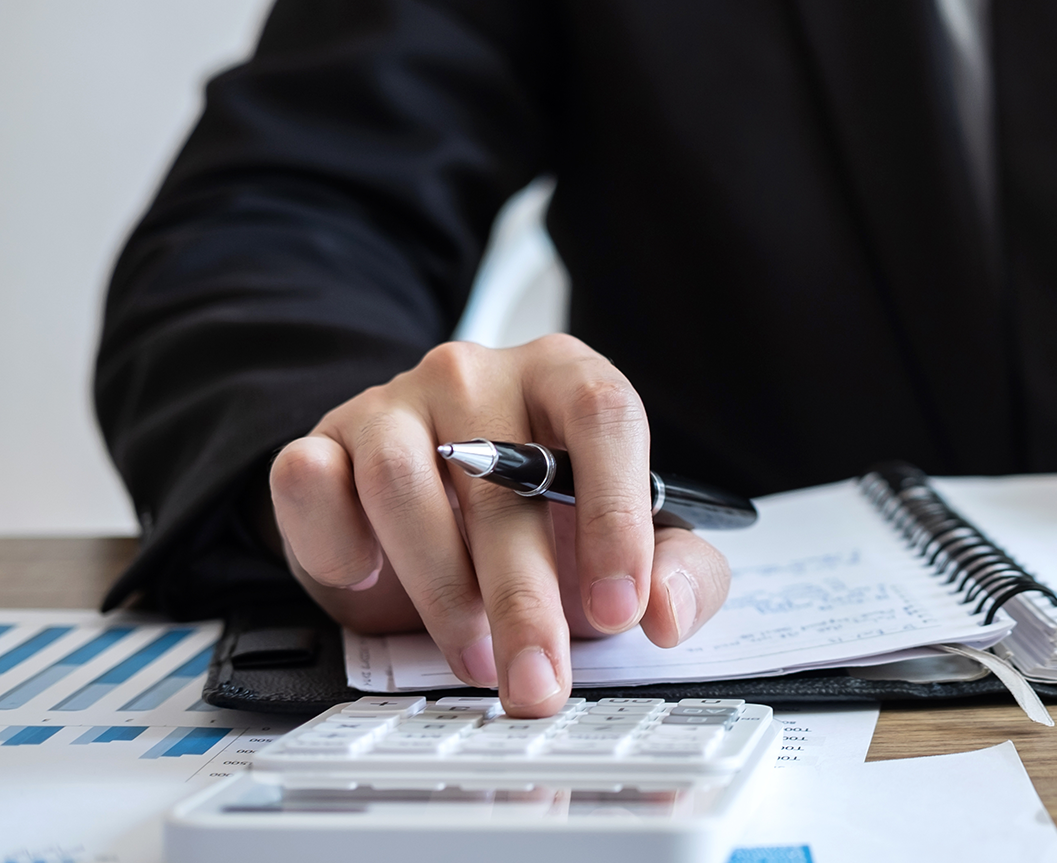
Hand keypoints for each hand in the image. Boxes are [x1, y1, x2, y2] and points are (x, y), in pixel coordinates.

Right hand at [266, 335, 731, 716]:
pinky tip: (366, 581)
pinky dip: (334, 541)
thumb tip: (667, 612)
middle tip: (538, 679)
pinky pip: (310, 480)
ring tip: (473, 656)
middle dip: (524, 599)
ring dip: (440, 588)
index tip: (620, 608)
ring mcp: (392, 403)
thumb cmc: (545, 523)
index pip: (603, 415)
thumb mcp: (632, 550)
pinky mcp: (322, 442)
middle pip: (503, 477)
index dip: (615, 513)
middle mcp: (477, 376)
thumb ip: (680, 574)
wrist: (431, 519)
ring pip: (402, 483)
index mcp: (566, 378)